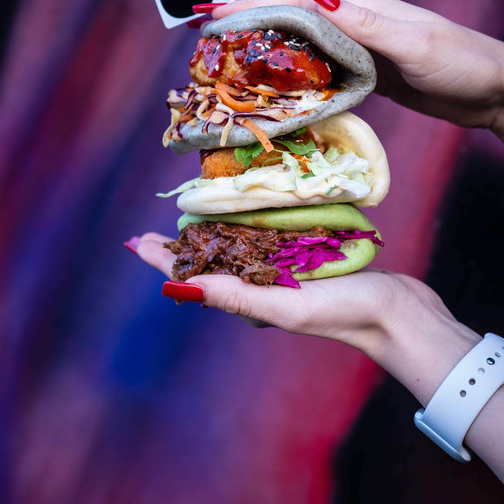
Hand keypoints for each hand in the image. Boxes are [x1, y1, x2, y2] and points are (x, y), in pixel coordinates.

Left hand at [129, 233, 503, 479]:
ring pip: (236, 255)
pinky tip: (242, 220)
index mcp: (251, 301)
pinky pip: (266, 246)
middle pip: (210, 266)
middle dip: (179, 250)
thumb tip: (182, 288)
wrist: (395, 312)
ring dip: (209, 240)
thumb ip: (238, 298)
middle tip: (153, 232)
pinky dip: (246, 231)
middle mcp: (262, 288)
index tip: (138, 242)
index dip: (164, 261)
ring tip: (188, 223)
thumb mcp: (287, 306)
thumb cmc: (344, 310)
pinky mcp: (304, 263)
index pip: (196, 280)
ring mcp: (283, 276)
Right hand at [210, 0, 503, 138]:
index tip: (219, 16)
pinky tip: (281, 85)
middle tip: (215, 40)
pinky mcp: (366, 69)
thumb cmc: (460, 62)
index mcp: (364, 6)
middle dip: (254, 26)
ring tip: (236, 61)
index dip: (257, 6)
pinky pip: (323, 68)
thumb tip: (312, 0)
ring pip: (305, 44)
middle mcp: (358, 20)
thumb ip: (364, 24)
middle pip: (295, 20)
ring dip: (272, 50)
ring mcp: (361, 45)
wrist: (491, 91)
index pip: (300, 2)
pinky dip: (298, 74)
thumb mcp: (413, 43)